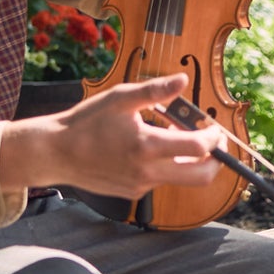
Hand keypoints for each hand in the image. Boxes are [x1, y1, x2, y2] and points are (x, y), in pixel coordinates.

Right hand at [0, 75, 221, 199]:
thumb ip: (155, 91)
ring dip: (189, 160)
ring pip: (180, 179)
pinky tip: (152, 147)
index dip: (213, 137)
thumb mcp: (120, 98)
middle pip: (200, 177)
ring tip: (175, 134)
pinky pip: (160, 181)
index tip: (214, 127)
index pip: (197, 148)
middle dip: (216, 161)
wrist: (56, 153)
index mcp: (147, 146)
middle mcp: (147, 172)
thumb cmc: (86, 122)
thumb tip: (183, 80)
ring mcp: (140, 185)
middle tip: (214, 143)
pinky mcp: (133, 192)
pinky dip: (167, 165)